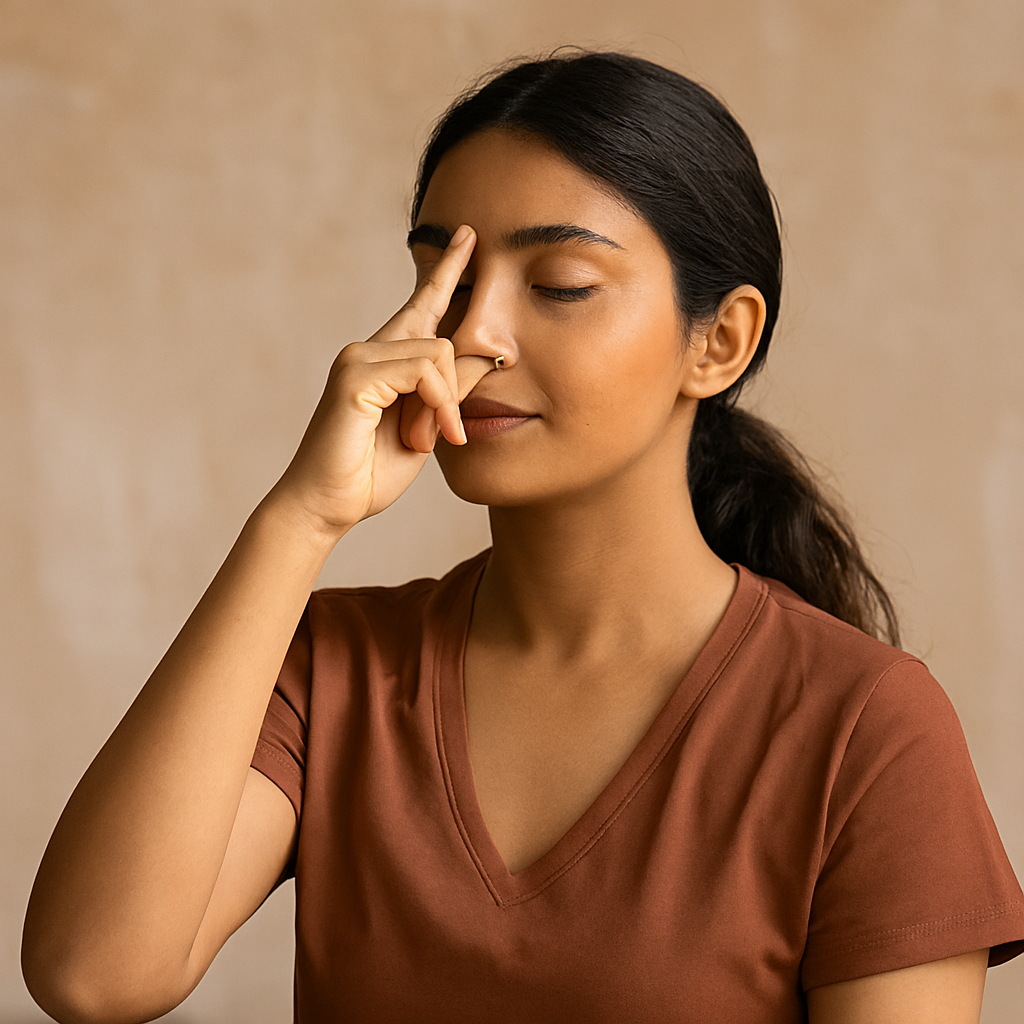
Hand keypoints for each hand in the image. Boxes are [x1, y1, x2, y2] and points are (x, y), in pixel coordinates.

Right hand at [268, 224, 492, 537]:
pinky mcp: (355, 376)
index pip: (423, 304)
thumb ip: (452, 392)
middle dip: (454, 389)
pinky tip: (426, 438)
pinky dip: (436, 406)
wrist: (327, 507)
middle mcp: (369, 348)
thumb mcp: (427, 429)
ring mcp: (358, 358)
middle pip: (442, 333)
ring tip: (422, 442)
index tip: (468, 236)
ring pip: (437, 352)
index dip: (448, 270)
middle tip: (444, 433)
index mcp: (386, 359)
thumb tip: (488, 356)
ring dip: (443, 406)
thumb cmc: (370, 472)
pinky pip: (422, 372)